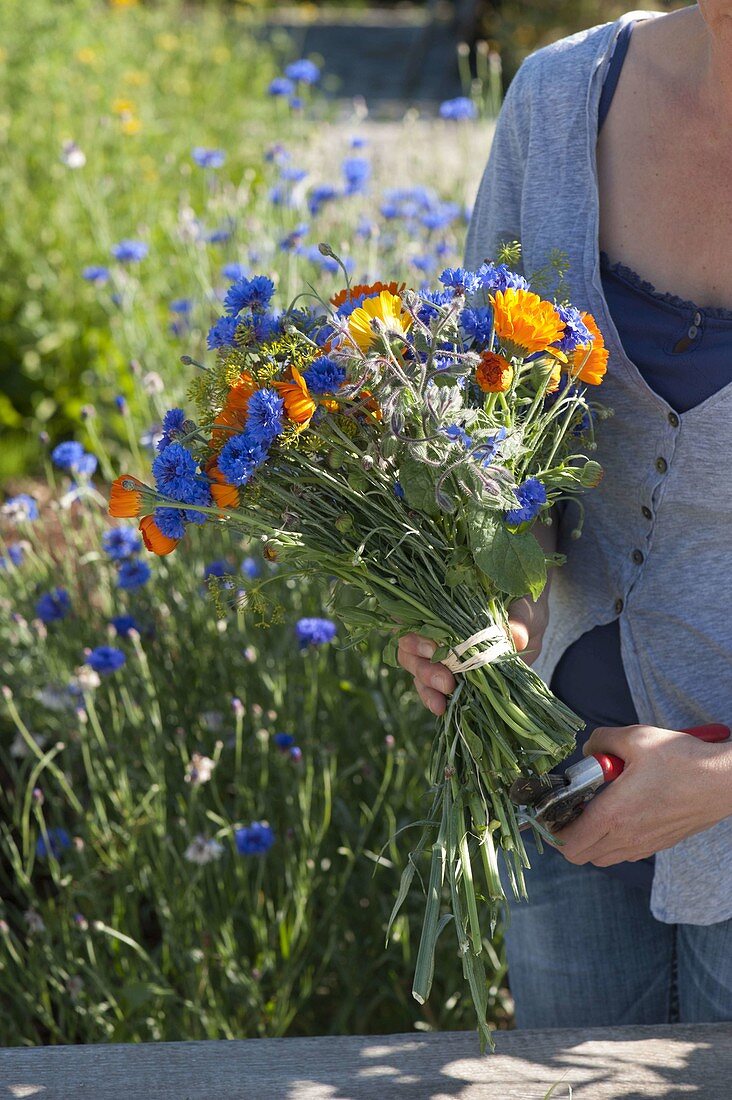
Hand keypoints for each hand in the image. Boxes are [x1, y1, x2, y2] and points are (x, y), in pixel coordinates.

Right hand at [397, 598, 546, 715]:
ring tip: (442, 701)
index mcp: (443, 606)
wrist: (531, 628)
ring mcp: (440, 655)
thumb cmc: (521, 606)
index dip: (413, 632)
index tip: (432, 646)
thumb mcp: (524, 608)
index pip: (412, 616)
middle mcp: (434, 630)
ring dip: (427, 688)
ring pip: (418, 672)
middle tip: (446, 682)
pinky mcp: (451, 676)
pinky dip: (435, 699)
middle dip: (424, 668)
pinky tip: (443, 709)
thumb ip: (519, 619)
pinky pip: (433, 690)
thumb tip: (516, 637)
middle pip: (410, 649)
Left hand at [552, 724, 731, 865]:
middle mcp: (626, 837)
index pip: (567, 843)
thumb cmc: (681, 759)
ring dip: (591, 839)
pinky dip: (613, 839)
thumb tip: (587, 752)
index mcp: (613, 815)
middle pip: (580, 855)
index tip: (552, 809)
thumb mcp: (635, 737)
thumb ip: (601, 741)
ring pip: (602, 856)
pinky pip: (624, 852)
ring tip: (596, 807)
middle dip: (568, 834)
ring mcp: (644, 845)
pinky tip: (621, 811)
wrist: (723, 781)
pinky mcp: (659, 844)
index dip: (551, 829)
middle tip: (572, 806)